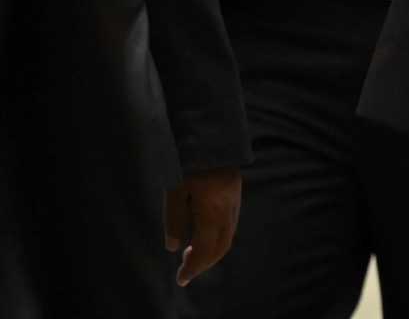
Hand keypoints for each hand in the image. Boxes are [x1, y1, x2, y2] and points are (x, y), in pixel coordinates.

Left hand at [163, 168, 242, 285]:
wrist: (212, 130)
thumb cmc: (188, 158)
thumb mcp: (174, 188)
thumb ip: (174, 219)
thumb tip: (173, 247)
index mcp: (213, 209)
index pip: (205, 249)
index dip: (193, 267)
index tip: (181, 278)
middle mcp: (229, 207)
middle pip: (221, 246)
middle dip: (204, 263)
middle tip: (186, 272)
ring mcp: (235, 199)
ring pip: (228, 235)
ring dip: (211, 250)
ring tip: (191, 254)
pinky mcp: (235, 191)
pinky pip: (230, 223)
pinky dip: (217, 237)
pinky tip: (203, 233)